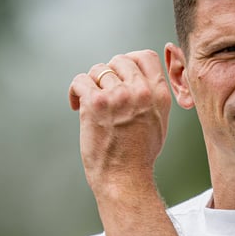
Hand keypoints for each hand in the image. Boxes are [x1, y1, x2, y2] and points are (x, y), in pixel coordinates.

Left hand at [68, 50, 171, 190]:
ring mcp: (118, 95)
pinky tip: (76, 105)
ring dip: (91, 84)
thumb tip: (137, 78)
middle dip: (108, 74)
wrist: (125, 178)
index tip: (120, 73)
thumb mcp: (159, 122)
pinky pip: (80, 81)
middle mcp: (141, 91)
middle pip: (120, 60)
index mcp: (159, 94)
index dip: (130, 61)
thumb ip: (152, 97)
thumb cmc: (139, 156)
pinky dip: (75, 92)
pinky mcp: (95, 103)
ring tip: (90, 103)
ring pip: (98, 70)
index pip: (146, 56)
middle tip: (102, 92)